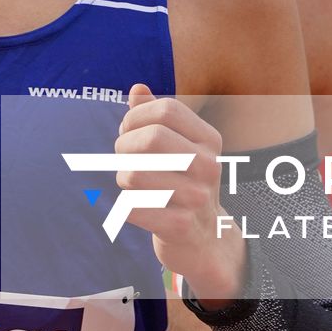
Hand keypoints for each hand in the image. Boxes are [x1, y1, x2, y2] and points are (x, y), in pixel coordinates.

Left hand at [116, 85, 243, 300]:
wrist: (207, 241)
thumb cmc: (184, 184)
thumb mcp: (179, 148)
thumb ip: (157, 118)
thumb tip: (137, 89)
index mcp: (208, 140)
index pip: (165, 110)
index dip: (136, 117)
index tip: (128, 131)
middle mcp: (208, 166)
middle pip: (150, 138)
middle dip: (124, 147)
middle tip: (124, 159)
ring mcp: (198, 198)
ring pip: (133, 175)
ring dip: (123, 179)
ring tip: (134, 186)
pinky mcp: (182, 227)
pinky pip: (132, 208)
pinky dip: (125, 207)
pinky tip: (139, 209)